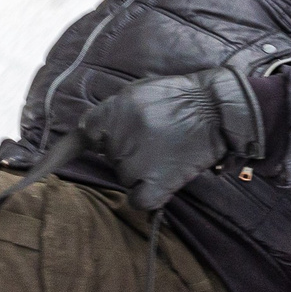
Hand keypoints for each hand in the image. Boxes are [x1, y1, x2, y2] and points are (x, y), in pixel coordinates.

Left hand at [76, 66, 263, 212]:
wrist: (217, 110)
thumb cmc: (181, 98)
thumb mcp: (140, 91)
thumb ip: (114, 110)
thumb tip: (90, 130)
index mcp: (114, 111)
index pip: (84, 133)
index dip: (85, 143)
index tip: (73, 155)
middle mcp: (119, 137)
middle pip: (110, 157)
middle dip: (126, 151)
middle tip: (155, 140)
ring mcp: (136, 162)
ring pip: (124, 177)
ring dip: (140, 171)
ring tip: (167, 153)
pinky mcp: (156, 183)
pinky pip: (139, 200)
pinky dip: (147, 196)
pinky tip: (162, 182)